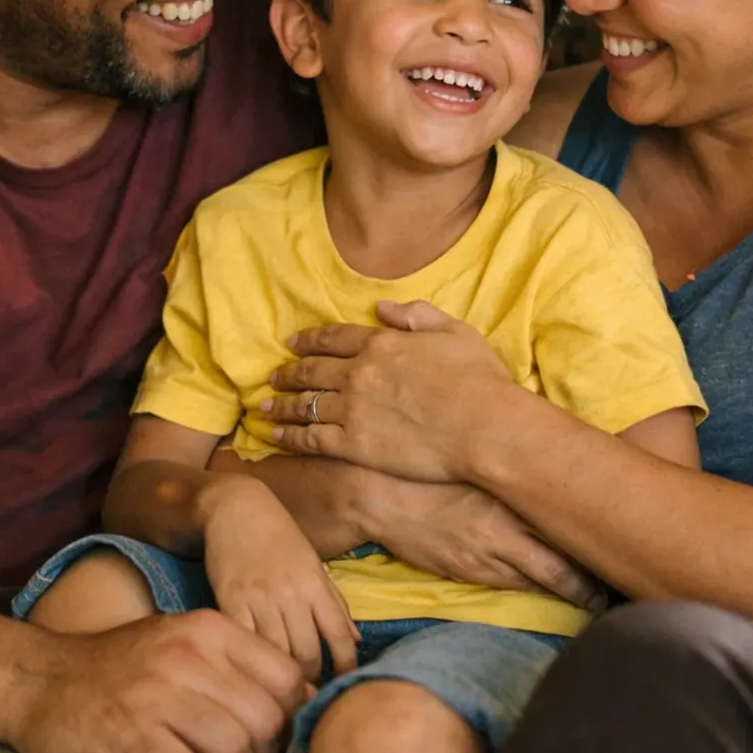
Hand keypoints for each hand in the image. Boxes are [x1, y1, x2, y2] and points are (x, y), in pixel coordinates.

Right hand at [5, 609, 305, 752]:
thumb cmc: (122, 669)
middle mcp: (190, 654)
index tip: (266, 734)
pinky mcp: (129, 732)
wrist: (38, 680)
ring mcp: (158, 693)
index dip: (289, 716)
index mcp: (211, 630)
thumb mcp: (184, 646)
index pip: (289, 679)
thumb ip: (239, 665)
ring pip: (235, 751)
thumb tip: (306, 697)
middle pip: (267, 721)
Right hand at [201, 476, 358, 680]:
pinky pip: (244, 642)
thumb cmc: (278, 536)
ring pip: (276, 654)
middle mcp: (291, 593)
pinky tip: (252, 674)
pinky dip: (250, 662)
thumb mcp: (313, 564)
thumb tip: (355, 640)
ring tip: (281, 691)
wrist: (236, 507)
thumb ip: (334, 603)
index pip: (338, 636)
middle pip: (306, 654)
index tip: (342, 686)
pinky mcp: (229, 601)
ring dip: (280, 677)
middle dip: (310, 680)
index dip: (344, 667)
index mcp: (316, 583)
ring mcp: (260, 598)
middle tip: (306, 694)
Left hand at [263, 301, 515, 481]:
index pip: (334, 337)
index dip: (310, 339)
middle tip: (274, 375)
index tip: (293, 343)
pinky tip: (275, 436)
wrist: (486, 430)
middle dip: (289, 372)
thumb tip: (382, 307)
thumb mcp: (456, 331)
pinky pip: (311, 438)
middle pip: (312, 369)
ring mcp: (354, 409)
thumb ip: (417, 315)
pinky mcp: (354, 445)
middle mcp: (360, 372)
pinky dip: (289, 436)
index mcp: (382, 343)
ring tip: (265, 406)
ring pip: (305, 404)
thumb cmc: (481, 381)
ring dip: (282, 403)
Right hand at [369, 477, 606, 612]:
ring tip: (599, 600)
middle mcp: (508, 524)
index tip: (622, 541)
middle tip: (619, 588)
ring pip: (546, 578)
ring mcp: (490, 552)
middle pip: (566, 560)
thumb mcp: (479, 461)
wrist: (381, 493)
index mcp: (513, 490)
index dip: (598, 536)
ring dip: (574, 590)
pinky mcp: (471, 570)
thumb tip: (552, 470)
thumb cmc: (432, 469)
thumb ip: (516, 471)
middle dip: (595, 581)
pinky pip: (514, 587)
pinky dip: (538, 592)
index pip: (569, 517)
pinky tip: (554, 596)